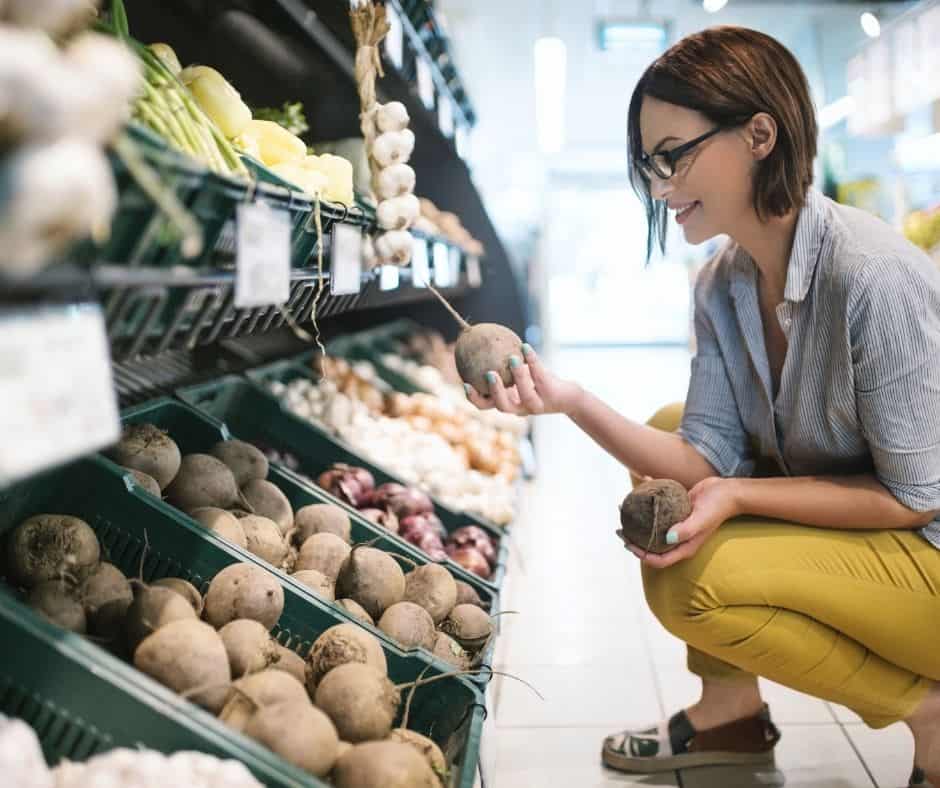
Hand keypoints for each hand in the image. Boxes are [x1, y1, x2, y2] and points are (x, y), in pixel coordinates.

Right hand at [464, 344, 582, 416]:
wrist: (568, 397)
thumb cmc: (538, 384)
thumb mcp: (519, 377)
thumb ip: (503, 367)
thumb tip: (482, 342)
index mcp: (508, 403)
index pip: (486, 406)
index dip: (474, 398)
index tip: (465, 384)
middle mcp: (521, 408)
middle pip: (503, 406)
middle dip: (495, 392)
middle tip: (490, 374)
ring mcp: (537, 404)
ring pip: (525, 395)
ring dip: (518, 376)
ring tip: (512, 358)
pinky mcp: (551, 395)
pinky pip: (540, 376)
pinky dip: (533, 361)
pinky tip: (526, 347)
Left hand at [624, 477, 739, 568]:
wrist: (727, 491)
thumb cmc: (717, 507)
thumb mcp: (702, 519)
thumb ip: (686, 530)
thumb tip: (667, 538)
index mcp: (685, 547)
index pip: (659, 560)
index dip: (642, 555)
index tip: (629, 544)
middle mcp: (679, 539)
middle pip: (652, 546)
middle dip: (635, 541)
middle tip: (621, 529)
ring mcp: (677, 526)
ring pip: (653, 529)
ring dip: (639, 522)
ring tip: (625, 511)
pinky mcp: (676, 512)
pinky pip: (659, 511)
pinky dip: (649, 502)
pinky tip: (641, 487)